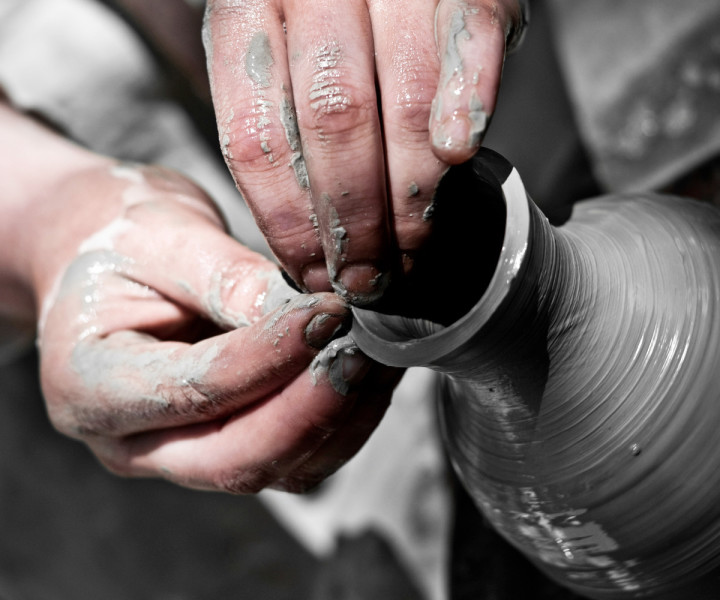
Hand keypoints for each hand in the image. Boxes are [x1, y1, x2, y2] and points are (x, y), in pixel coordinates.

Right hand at [0, 101, 401, 493]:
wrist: (104, 254)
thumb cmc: (120, 235)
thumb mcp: (161, 233)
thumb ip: (225, 277)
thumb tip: (302, 316)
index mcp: (88, 383)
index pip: (194, 389)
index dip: (271, 356)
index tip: (331, 314)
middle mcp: (131, 440)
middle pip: (237, 458)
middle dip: (313, 409)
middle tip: (367, 351)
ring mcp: (180, 452)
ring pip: (275, 467)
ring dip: (339, 419)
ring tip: (378, 356)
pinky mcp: (225, 443)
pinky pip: (293, 455)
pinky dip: (339, 421)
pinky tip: (367, 372)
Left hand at [203, 0, 525, 303]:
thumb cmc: (327, 30)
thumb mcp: (277, 69)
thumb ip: (285, 134)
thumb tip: (308, 249)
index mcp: (246, 14)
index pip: (256, 137)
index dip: (287, 223)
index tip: (314, 274)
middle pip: (333, 123)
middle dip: (353, 221)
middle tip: (368, 278)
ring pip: (402, 100)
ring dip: (410, 192)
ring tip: (412, 245)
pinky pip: (470, 38)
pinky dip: (467, 102)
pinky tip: (459, 153)